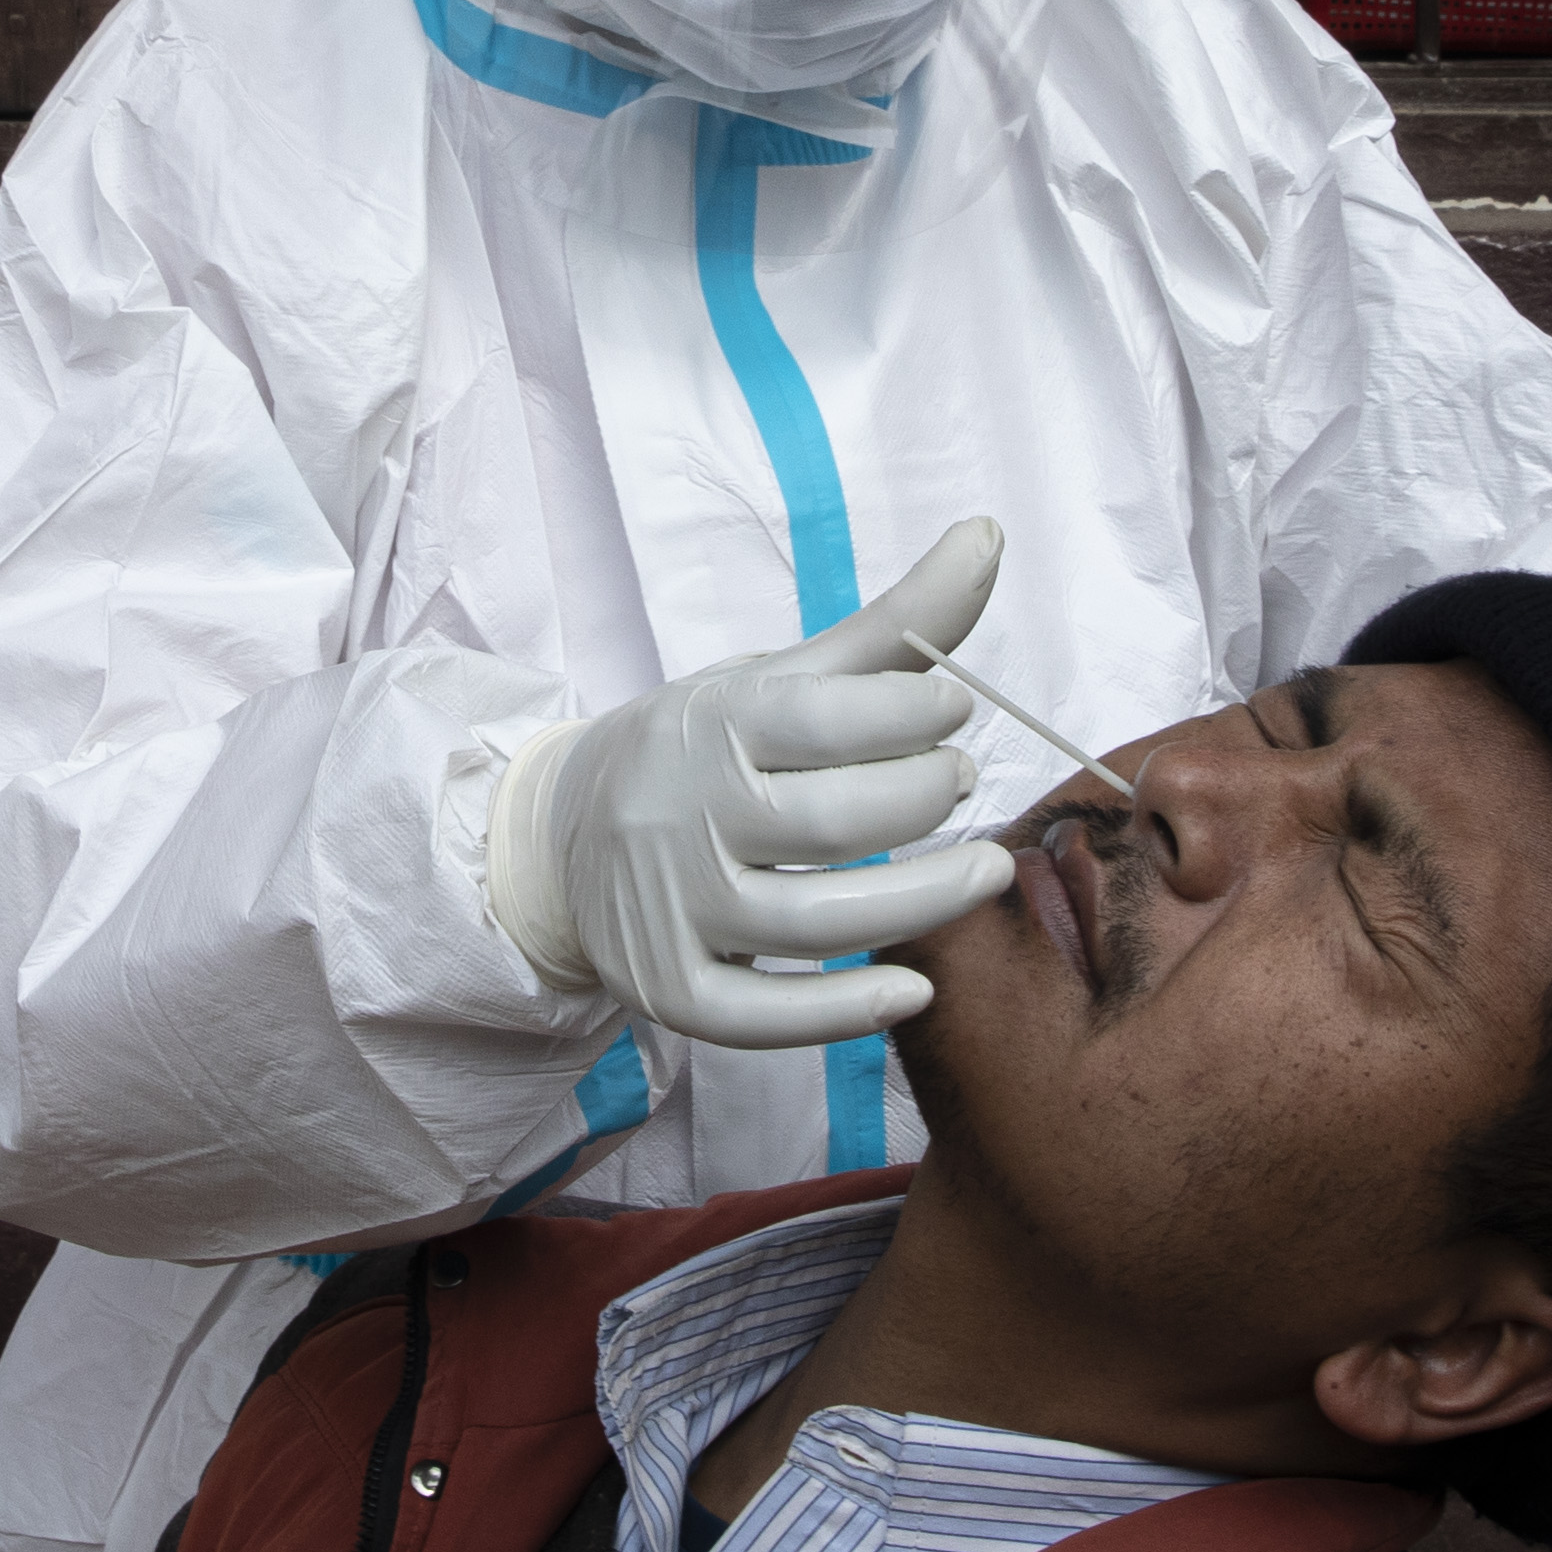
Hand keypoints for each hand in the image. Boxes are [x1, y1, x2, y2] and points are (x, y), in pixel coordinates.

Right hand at [479, 521, 1014, 1049]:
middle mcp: (682, 819)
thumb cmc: (700, 751)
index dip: (909, 713)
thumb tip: (988, 534)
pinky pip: (761, 1017)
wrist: (564, 838)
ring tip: (985, 872)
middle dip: (919, 799)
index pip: (821, 720)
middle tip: (959, 780)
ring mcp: (673, 912)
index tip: (955, 709)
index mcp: (707, 728)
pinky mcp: (672, 990)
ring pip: (813, 923)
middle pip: (829, 823)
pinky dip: (841, 1012)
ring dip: (920, 902)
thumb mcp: (777, 680)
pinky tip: (914, 990)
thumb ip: (891, 625)